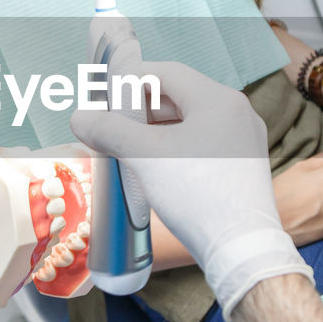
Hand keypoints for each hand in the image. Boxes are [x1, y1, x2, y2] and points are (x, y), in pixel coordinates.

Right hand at [70, 56, 312, 320]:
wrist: (240, 248)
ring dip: (154, 131)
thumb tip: (79, 117)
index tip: (102, 95)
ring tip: (124, 147)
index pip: (166, 73)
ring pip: (189, 124)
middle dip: (138, 110)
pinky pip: (201, 145)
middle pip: (178, 98)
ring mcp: (243, 141)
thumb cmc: (196, 192)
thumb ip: (109, 130)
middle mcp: (236, 113)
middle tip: (108, 124)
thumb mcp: (145, 156)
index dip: (129, 79)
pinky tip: (152, 166)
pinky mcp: (243, 168)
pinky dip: (173, 148)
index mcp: (219, 99)